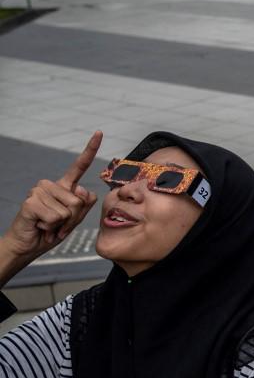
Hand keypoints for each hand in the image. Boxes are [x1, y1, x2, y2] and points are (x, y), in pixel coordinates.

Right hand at [0, 132, 102, 263]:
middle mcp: (51, 184)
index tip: (99, 132)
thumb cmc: (52, 231)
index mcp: (64, 186)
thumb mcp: (74, 219)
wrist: (28, 245)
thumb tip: (82, 190)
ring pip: (68, 210)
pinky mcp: (31, 201)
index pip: (79, 165)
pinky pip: (55, 217)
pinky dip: (51, 227)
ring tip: (48, 225)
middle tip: (58, 224)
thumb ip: (84, 206)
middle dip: (72, 219)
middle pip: (79, 200)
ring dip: (61, 224)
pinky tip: (40, 225)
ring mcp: (39, 191)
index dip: (90, 149)